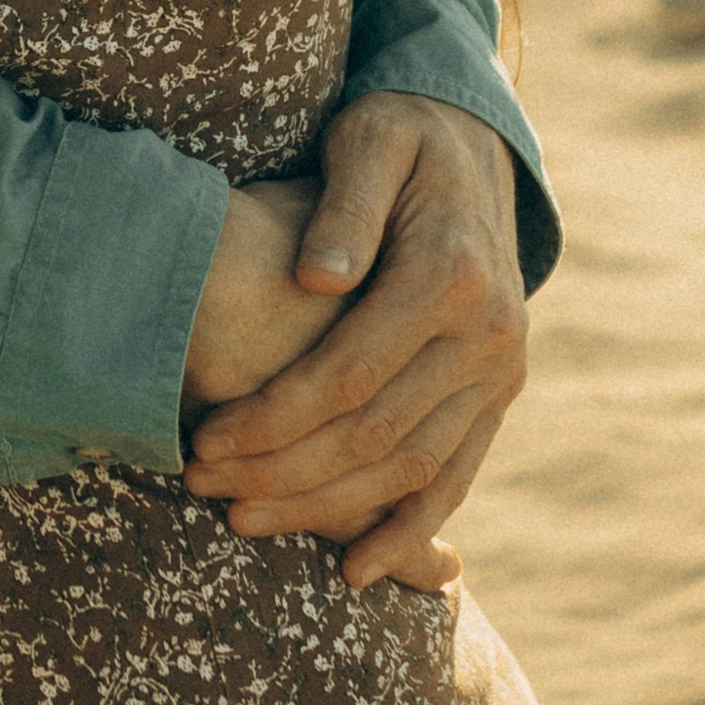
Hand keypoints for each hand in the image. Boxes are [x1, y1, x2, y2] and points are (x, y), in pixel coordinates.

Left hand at [180, 95, 524, 592]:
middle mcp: (489, 332)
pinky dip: (409, 528)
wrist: (473, 148)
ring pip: (413, 467)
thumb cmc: (398, 136)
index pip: (350, 371)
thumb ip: (343, 206)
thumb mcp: (368, 140)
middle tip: (202, 489)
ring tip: (245, 524)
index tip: (204, 438)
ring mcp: (502, 371)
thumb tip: (316, 279)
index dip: (273, 415)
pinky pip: (457, 474)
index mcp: (450, 273)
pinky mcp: (499, 393)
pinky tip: (354, 568)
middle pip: (375, 431)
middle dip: (282, 471)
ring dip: (329, 510)